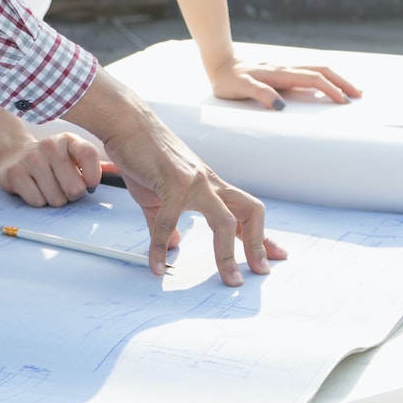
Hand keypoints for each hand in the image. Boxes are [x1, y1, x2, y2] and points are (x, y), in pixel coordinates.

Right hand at [0, 131, 103, 207]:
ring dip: (54, 199)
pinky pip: (37, 201)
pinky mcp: (15, 173)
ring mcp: (31, 158)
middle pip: (74, 188)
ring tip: (48, 186)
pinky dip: (38, 201)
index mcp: (69, 140)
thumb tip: (119, 172)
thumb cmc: (52, 162)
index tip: (88, 184)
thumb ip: (93, 165)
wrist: (15, 155)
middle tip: (64, 187)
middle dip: (71, 195)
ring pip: (56, 199)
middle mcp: (49, 145)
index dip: (93, 178)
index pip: (90, 156)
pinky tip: (34, 188)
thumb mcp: (73, 157)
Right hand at [65, 74, 285, 284]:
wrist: (127, 123)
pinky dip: (161, 247)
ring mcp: (194, 181)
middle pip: (250, 212)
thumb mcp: (157, 195)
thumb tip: (175, 245)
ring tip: (228, 279)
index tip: (275, 256)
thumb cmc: (143, 154)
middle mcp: (209, 182)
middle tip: (259, 271)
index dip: (261, 237)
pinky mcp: (172, 182)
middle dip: (258, 244)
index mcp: (210, 186)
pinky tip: (156, 265)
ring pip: (224, 220)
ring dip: (228, 254)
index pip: (246, 213)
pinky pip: (169, 222)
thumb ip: (166, 223)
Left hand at [207, 56, 362, 109]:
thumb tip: (281, 105)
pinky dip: (325, 79)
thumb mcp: (239, 88)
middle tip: (360, 96)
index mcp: (280, 73)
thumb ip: (259, 94)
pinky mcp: (282, 72)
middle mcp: (286, 68)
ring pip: (318, 69)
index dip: (330, 89)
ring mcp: (286, 69)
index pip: (313, 79)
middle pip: (323, 70)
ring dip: (336, 79)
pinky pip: (309, 73)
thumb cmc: (228, 80)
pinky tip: (328, 87)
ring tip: (351, 91)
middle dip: (342, 82)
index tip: (344, 102)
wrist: (219, 63)